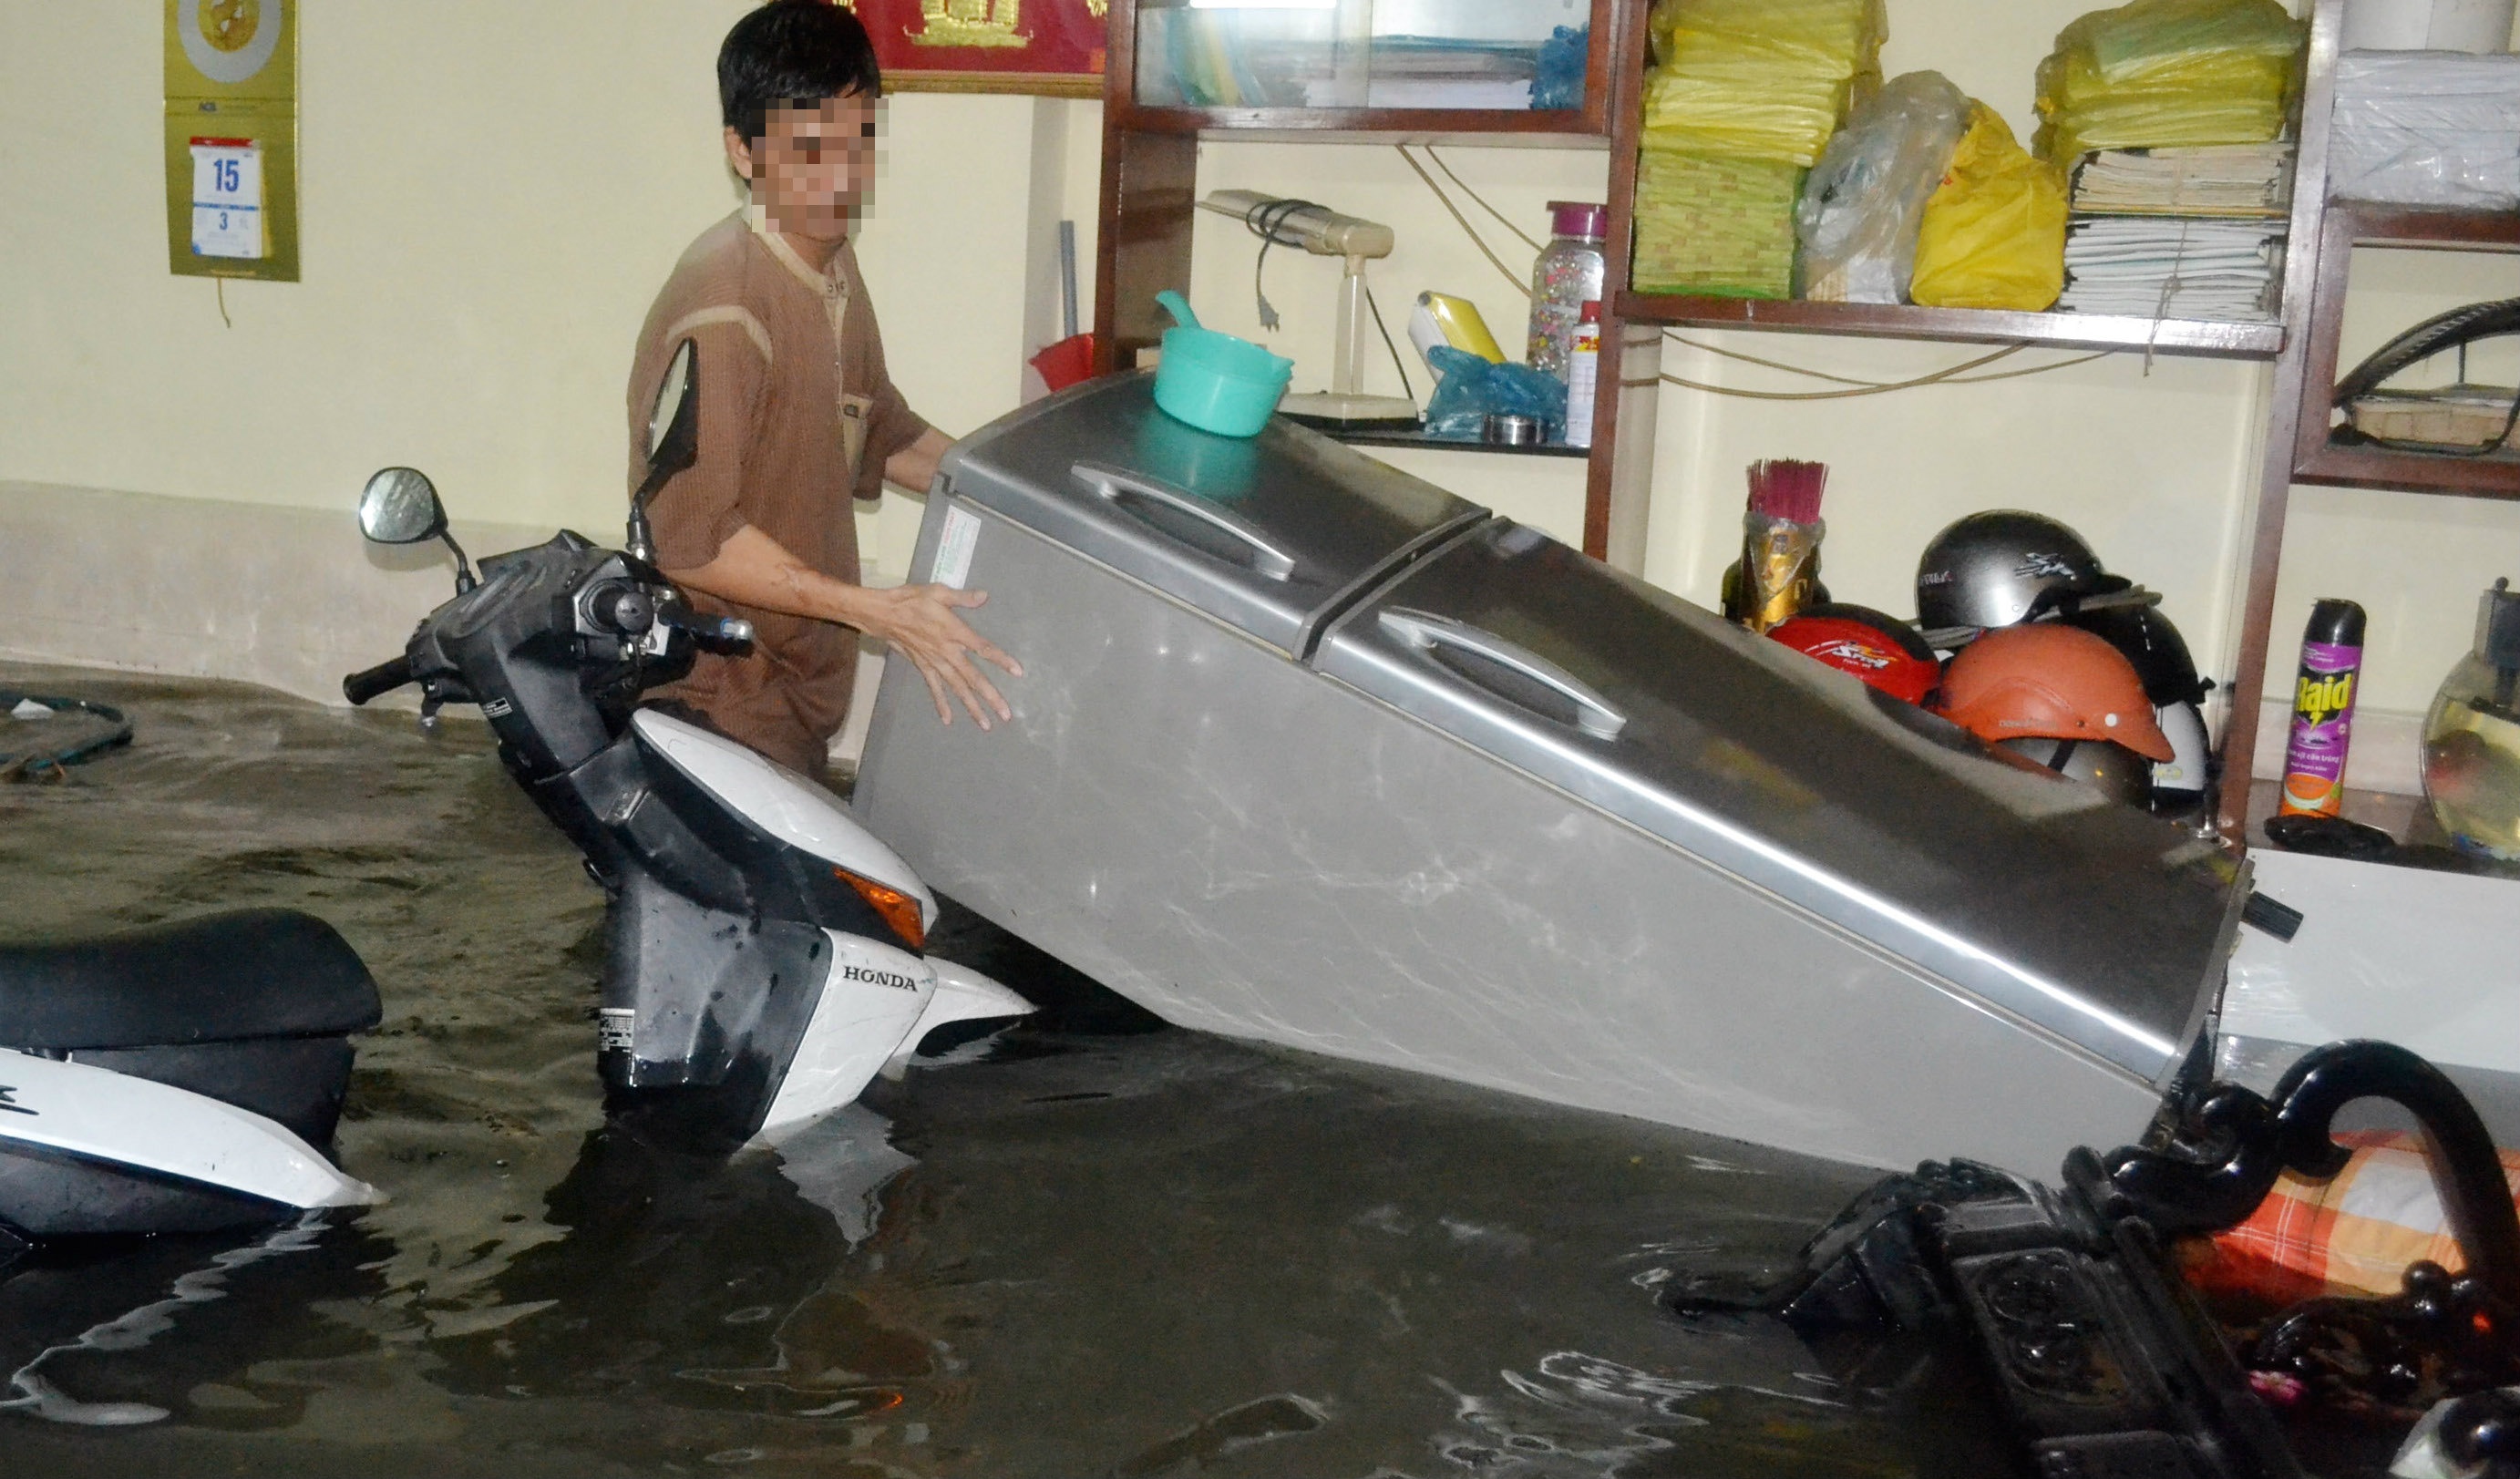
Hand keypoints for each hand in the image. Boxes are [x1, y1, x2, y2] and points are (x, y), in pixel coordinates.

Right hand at [865, 584, 1021, 729]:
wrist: (882, 614)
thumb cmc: (911, 600)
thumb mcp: (938, 592)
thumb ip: (963, 598)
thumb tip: (984, 596)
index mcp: (954, 632)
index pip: (983, 648)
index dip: (1001, 660)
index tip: (1018, 672)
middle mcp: (947, 652)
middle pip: (973, 678)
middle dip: (990, 697)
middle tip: (1006, 715)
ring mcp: (935, 662)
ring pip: (957, 688)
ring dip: (971, 707)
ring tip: (985, 724)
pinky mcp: (923, 667)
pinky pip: (934, 689)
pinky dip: (941, 704)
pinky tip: (949, 720)